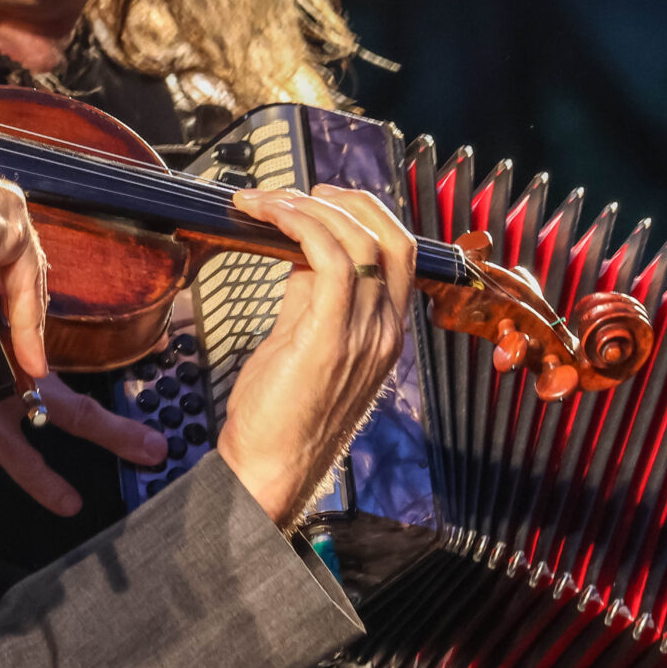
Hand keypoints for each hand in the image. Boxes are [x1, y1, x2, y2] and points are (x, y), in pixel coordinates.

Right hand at [0, 350, 165, 512]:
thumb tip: (6, 374)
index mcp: (7, 349)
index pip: (55, 369)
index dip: (90, 393)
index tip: (127, 408)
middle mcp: (10, 365)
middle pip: (75, 394)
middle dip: (120, 416)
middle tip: (160, 437)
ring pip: (66, 416)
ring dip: (111, 434)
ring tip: (148, 451)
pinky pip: (20, 457)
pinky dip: (44, 482)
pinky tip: (67, 503)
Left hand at [216, 184, 416, 525]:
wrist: (267, 474)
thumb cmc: (278, 418)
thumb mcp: (301, 342)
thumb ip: (308, 296)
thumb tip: (297, 248)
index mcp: (384, 332)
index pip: (399, 252)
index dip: (364, 212)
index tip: (320, 197)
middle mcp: (384, 332)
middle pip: (392, 237)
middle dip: (345, 200)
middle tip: (294, 193)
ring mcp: (364, 338)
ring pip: (360, 242)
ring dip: (310, 207)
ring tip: (267, 201)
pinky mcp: (330, 341)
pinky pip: (330, 262)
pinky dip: (299, 226)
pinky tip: (267, 217)